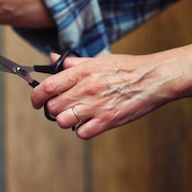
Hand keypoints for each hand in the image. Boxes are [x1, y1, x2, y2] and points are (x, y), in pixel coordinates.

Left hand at [31, 51, 191, 138]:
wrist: (155, 78)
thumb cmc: (126, 68)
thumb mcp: (97, 60)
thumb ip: (72, 63)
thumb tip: (52, 59)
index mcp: (81, 72)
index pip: (47, 87)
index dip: (36, 97)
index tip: (36, 101)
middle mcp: (86, 89)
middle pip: (53, 107)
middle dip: (54, 109)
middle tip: (62, 107)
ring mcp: (96, 106)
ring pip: (63, 121)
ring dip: (66, 120)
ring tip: (76, 115)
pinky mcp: (108, 120)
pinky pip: (82, 133)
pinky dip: (82, 130)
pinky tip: (89, 123)